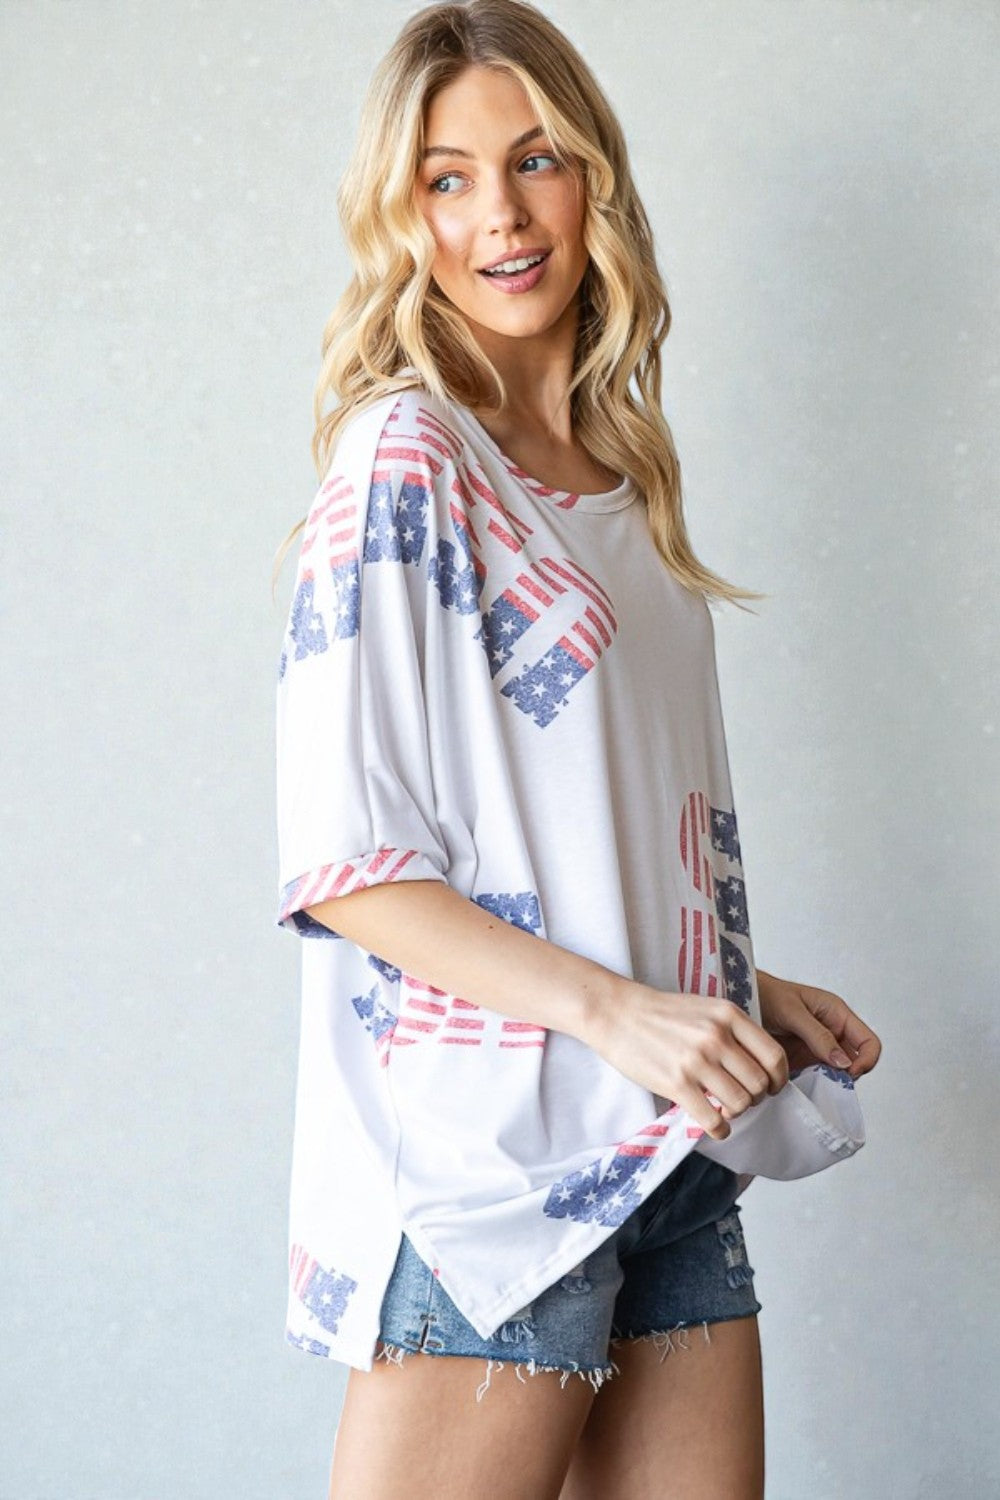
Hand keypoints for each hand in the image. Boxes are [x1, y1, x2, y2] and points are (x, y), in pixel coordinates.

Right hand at [586, 981, 789, 1141]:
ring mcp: (696, 1061)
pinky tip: (715, 1126)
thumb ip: (733, 1030)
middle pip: (759, 1083)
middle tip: (743, 1098)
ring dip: (737, 1112)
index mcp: (728, 1015)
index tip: (771, 1086)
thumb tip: (759, 1065)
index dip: (779, 1078)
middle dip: (757, 1097)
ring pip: (740, 1103)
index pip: (774, 1055)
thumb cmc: (661, 1013)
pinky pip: (713, 1120)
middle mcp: (716, 1037)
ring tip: (725, 1108)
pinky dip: (720, 1130)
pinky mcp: (676, 1084)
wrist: (617, 1012)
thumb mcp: (705, 1007)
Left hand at [755, 968, 881, 1080]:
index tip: (849, 1072)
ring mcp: (817, 1050)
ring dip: (826, 1083)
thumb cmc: (766, 994)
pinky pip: (816, 1079)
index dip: (866, 1060)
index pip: (868, 1042)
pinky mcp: (802, 1062)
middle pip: (855, 1063)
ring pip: (836, 1075)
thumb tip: (843, 1062)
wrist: (740, 998)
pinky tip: (796, 1083)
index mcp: (837, 1015)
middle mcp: (832, 1034)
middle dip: (845, 1076)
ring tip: (807, 1081)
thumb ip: (818, 1034)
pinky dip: (811, 1086)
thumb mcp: (792, 1011)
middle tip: (825, 1080)